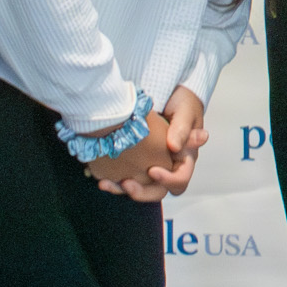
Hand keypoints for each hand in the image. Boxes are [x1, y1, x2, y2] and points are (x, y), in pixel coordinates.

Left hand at [89, 86, 208, 200]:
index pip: (180, 179)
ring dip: (122, 189)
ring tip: (106, 183)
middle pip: (158, 191)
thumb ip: (182, 129)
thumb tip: (175, 148)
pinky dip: (113, 182)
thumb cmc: (182, 103)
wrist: (168, 94)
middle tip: (127, 184)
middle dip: (142, 192)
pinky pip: (125, 180)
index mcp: (185, 158)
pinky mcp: (136, 165)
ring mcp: (151, 167)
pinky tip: (100, 178)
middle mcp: (169, 167)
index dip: (168, 180)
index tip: (153, 171)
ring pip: (139, 189)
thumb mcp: (186, 112)